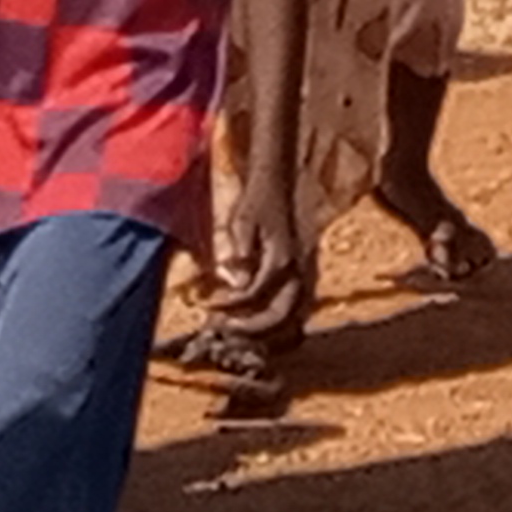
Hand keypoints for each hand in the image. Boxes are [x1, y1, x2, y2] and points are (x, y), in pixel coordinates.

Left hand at [210, 182, 314, 343]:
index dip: (230, 303)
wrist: (278, 182)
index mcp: (281, 258)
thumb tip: (237, 285)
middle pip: (279, 315)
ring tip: (236, 327)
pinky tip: (253, 318)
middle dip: (250, 328)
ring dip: (263, 328)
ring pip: (290, 317)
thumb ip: (240, 254)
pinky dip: (274, 319)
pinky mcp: (301, 274)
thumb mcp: (241, 221)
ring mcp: (302, 273)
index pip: (254, 293)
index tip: (209, 305)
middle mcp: (297, 270)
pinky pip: (292, 308)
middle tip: (224, 327)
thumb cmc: (256, 199)